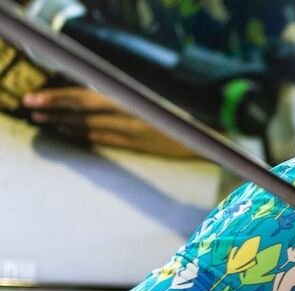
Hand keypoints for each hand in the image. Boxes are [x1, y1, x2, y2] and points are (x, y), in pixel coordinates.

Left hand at [23, 87, 198, 158]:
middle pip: (84, 112)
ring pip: (90, 127)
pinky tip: (70, 134)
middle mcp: (130, 117)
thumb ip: (129, 96)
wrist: (211, 138)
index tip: (39, 98)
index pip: (88, 98)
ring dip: (65, 124)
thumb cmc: (185, 116)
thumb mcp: (155, 99)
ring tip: (44, 120)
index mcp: (133, 100)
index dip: (61, 98)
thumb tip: (101, 90)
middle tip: (32, 109)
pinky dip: (84, 136)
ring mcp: (134, 133)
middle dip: (56, 110)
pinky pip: (105, 140)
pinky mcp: (139, 146)